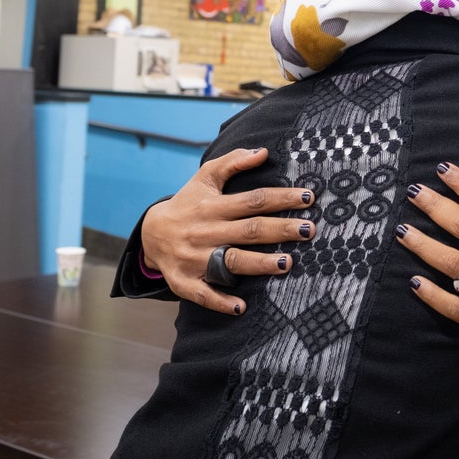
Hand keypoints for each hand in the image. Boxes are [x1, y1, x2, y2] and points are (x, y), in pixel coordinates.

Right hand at [142, 147, 316, 314]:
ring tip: (287, 263)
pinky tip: (242, 307)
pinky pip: (204, 294)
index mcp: (214, 207)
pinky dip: (221, 301)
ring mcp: (195, 258)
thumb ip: (233, 162)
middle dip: (280, 229)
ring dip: (260, 264)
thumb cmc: (187, 203)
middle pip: (249, 230)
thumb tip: (264, 152)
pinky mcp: (185, 281)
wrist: (150, 233)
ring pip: (231, 262)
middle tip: (308, 229)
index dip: (281, 198)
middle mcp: (207, 232)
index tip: (308, 197)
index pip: (253, 200)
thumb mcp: (205, 178)